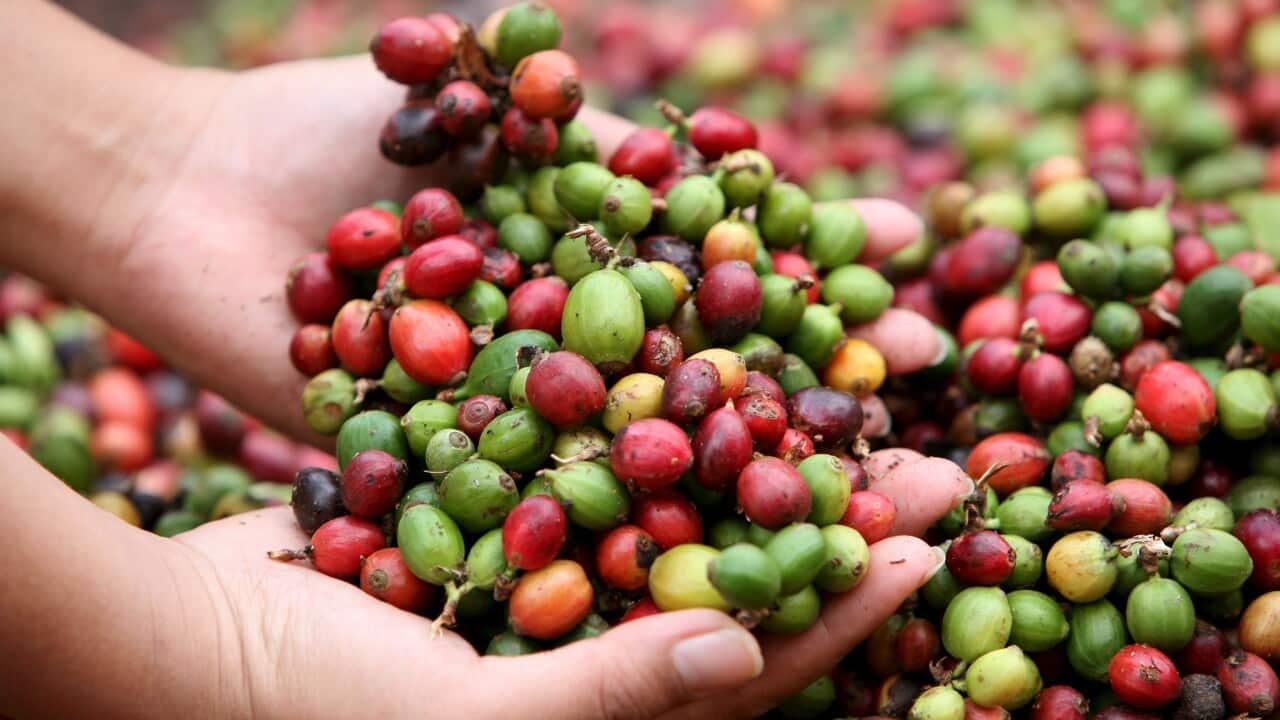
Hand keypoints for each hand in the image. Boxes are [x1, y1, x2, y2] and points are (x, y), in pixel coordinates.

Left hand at [2, 48, 921, 443]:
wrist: (179, 196)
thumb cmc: (323, 132)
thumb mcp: (482, 107)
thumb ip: (590, 139)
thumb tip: (738, 146)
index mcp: (572, 262)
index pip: (721, 269)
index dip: (810, 264)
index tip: (909, 256)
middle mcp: (557, 349)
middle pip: (709, 370)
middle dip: (821, 378)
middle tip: (939, 380)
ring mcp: (508, 416)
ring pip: (651, 451)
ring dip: (763, 460)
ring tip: (876, 466)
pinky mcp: (445, 475)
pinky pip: (547, 501)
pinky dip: (633, 518)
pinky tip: (729, 537)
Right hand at [170, 455, 964, 719]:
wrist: (177, 630)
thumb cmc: (301, 705)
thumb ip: (608, 697)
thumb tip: (744, 645)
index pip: (749, 667)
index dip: (838, 609)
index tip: (920, 543)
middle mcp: (596, 652)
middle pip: (736, 575)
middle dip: (825, 517)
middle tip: (921, 450)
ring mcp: (553, 578)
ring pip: (680, 506)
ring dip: (754, 449)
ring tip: (834, 382)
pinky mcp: (505, 511)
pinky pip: (599, 461)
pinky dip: (652, 413)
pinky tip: (702, 356)